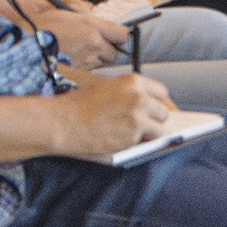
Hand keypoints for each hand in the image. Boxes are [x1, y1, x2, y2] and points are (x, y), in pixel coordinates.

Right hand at [0, 0, 129, 70]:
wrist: (18, 45)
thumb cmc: (35, 25)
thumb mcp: (59, 7)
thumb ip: (80, 7)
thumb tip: (91, 10)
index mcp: (91, 26)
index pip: (122, 34)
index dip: (118, 35)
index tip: (114, 34)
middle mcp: (92, 45)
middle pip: (115, 54)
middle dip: (107, 49)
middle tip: (95, 44)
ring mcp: (85, 62)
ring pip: (102, 65)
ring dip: (95, 60)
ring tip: (79, 53)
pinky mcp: (76, 75)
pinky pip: (88, 74)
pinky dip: (84, 69)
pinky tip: (71, 63)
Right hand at [48, 68, 172, 157]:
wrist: (62, 122)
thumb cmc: (78, 106)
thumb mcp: (105, 88)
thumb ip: (127, 93)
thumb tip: (146, 104)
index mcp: (133, 81)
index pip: (161, 93)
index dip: (155, 104)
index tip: (152, 112)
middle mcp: (139, 97)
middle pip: (163, 112)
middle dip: (153, 120)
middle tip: (138, 125)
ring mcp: (138, 116)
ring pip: (160, 128)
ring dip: (149, 133)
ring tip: (129, 134)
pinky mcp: (133, 135)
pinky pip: (147, 142)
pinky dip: (138, 144)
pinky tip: (121, 140)